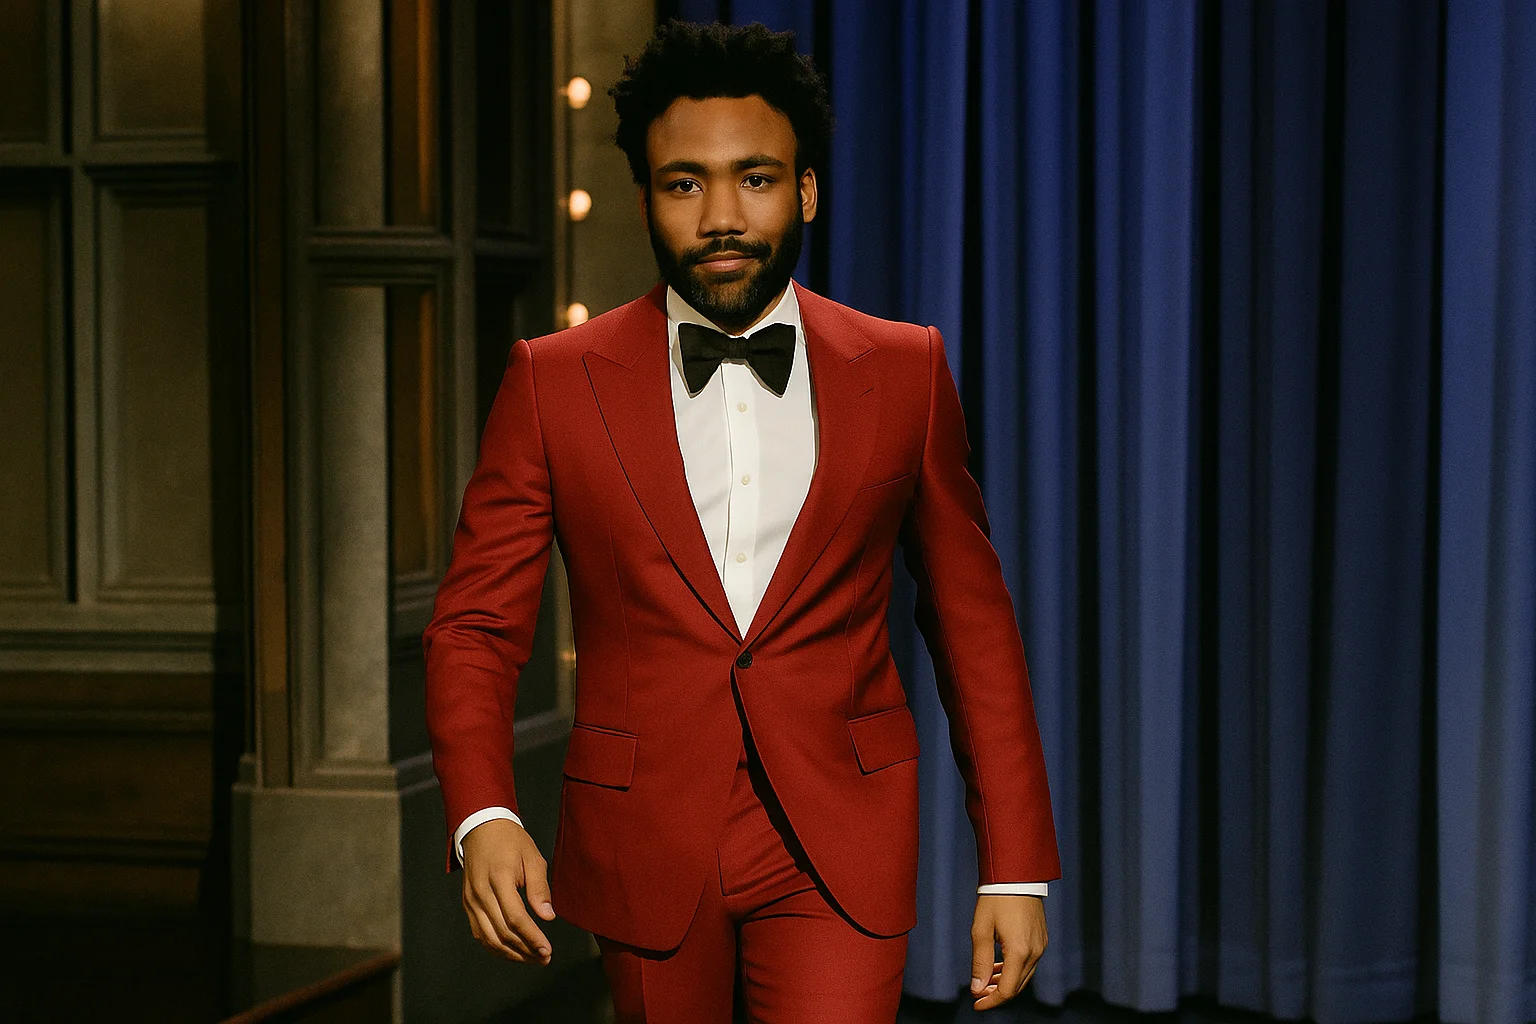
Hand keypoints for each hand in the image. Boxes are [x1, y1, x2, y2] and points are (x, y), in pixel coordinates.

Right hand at [460, 817, 555, 964]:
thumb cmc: (511, 841)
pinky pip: (480, 933)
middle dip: (525, 950)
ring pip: (490, 938)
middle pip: (503, 933)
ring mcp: (471, 901)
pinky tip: (513, 951)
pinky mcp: (468, 905)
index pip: (516, 918)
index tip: (547, 950)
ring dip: (512, 954)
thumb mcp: (532, 857)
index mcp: (499, 879)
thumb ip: (539, 888)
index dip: (532, 938)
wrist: (482, 828)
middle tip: (544, 958)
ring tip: (532, 959)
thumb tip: (548, 916)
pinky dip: (496, 947)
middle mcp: (481, 893)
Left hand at [969, 894, 1046, 1009]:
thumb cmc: (996, 898)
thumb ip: (980, 962)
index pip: (1007, 990)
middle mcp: (1035, 952)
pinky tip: (999, 967)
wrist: (1016, 875)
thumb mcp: (981, 930)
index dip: (991, 1001)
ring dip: (1005, 982)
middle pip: (1017, 986)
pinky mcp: (1042, 939)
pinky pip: (1029, 963)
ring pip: (1024, 976)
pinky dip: (1014, 970)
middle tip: (977, 992)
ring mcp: (1041, 946)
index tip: (976, 1004)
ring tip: (986, 981)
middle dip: (997, 993)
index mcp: (1020, 951)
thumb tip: (977, 988)